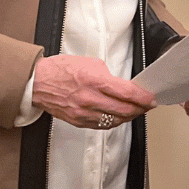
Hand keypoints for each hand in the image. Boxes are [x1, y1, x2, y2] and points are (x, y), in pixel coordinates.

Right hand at [33, 54, 156, 129]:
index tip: (152, 98)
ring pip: (115, 121)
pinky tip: (119, 116)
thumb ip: (109, 76)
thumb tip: (123, 86)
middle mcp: (90, 99)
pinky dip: (114, 121)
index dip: (143, 98)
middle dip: (140, 109)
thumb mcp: (90, 63)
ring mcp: (84, 113)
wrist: (37, 83)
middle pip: (124, 110)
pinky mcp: (79, 121)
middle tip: (147, 105)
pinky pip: (102, 125)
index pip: (127, 93)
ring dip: (129, 117)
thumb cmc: (61, 70)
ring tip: (135, 110)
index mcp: (95, 81)